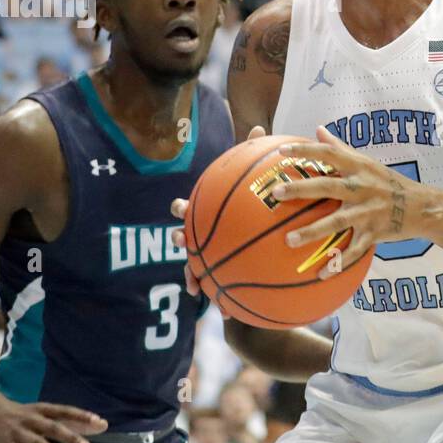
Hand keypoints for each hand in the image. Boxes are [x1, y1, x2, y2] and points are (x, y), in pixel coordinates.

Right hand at [0, 398, 107, 442]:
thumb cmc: (27, 416)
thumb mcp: (47, 414)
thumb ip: (73, 421)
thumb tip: (102, 425)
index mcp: (44, 410)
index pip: (66, 411)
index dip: (82, 416)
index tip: (99, 422)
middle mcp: (32, 420)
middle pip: (53, 428)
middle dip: (70, 437)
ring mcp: (20, 433)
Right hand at [171, 125, 266, 301]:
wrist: (264, 249)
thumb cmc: (258, 210)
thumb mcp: (262, 184)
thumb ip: (258, 160)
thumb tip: (262, 127)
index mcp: (212, 214)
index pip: (192, 208)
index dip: (183, 209)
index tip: (179, 209)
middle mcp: (207, 235)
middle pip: (187, 236)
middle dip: (181, 240)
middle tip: (179, 241)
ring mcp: (213, 258)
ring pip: (197, 268)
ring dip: (193, 277)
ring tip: (194, 287)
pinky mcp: (225, 279)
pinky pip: (221, 293)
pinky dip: (222, 304)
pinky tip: (228, 315)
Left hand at [266, 126, 434, 278]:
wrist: (422, 207)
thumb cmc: (389, 182)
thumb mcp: (367, 162)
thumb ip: (341, 148)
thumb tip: (318, 129)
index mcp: (359, 168)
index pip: (330, 154)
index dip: (306, 151)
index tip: (282, 151)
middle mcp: (363, 188)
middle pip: (329, 186)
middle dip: (302, 189)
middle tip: (277, 192)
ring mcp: (368, 212)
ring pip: (337, 221)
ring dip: (312, 231)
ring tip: (288, 240)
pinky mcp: (374, 233)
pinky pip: (354, 251)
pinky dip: (337, 263)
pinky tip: (320, 275)